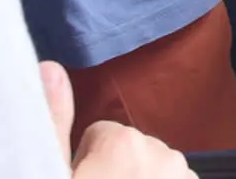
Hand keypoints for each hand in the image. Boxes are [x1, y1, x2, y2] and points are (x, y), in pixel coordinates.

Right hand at [43, 61, 190, 177]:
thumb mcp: (53, 170)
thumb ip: (55, 122)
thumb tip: (51, 67)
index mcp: (123, 142)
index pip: (99, 134)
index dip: (86, 161)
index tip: (79, 177)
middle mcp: (161, 152)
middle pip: (129, 148)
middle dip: (115, 169)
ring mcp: (184, 174)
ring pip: (153, 164)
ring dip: (139, 178)